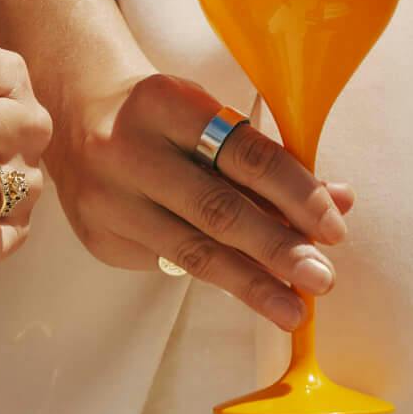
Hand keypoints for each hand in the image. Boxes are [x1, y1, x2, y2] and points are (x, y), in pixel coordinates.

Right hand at [45, 67, 354, 327]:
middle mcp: (128, 152)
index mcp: (164, 105)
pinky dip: (216, 276)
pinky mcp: (100, 238)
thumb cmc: (163, 117)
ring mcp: (108, 199)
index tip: (333, 227)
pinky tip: (250, 288)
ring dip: (251, 282)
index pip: (244, 155)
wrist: (73, 113)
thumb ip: (270, 161)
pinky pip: (169, 263)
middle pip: (217, 210)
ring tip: (293, 308)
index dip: (295, 193)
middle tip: (321, 278)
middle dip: (277, 249)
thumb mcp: (212, 118)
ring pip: (192, 251)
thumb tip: (339, 203)